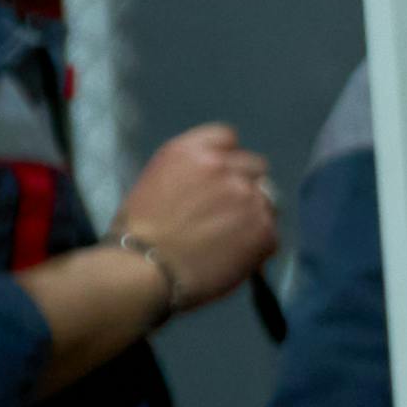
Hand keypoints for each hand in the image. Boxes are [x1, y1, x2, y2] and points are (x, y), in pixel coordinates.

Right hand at [118, 121, 283, 305]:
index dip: (225, 158)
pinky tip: (232, 255)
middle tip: (225, 211)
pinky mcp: (264, 229)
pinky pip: (270, 232)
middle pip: (255, 166)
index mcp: (191, 151)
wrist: (142, 270)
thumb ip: (190, 172)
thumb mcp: (155, 181)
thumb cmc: (136, 231)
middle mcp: (224, 167)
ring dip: (253, 214)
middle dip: (244, 184)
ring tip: (228, 239)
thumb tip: (215, 183)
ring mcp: (248, 197)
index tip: (217, 178)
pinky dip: (256, 244)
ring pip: (267, 200)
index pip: (227, 137)